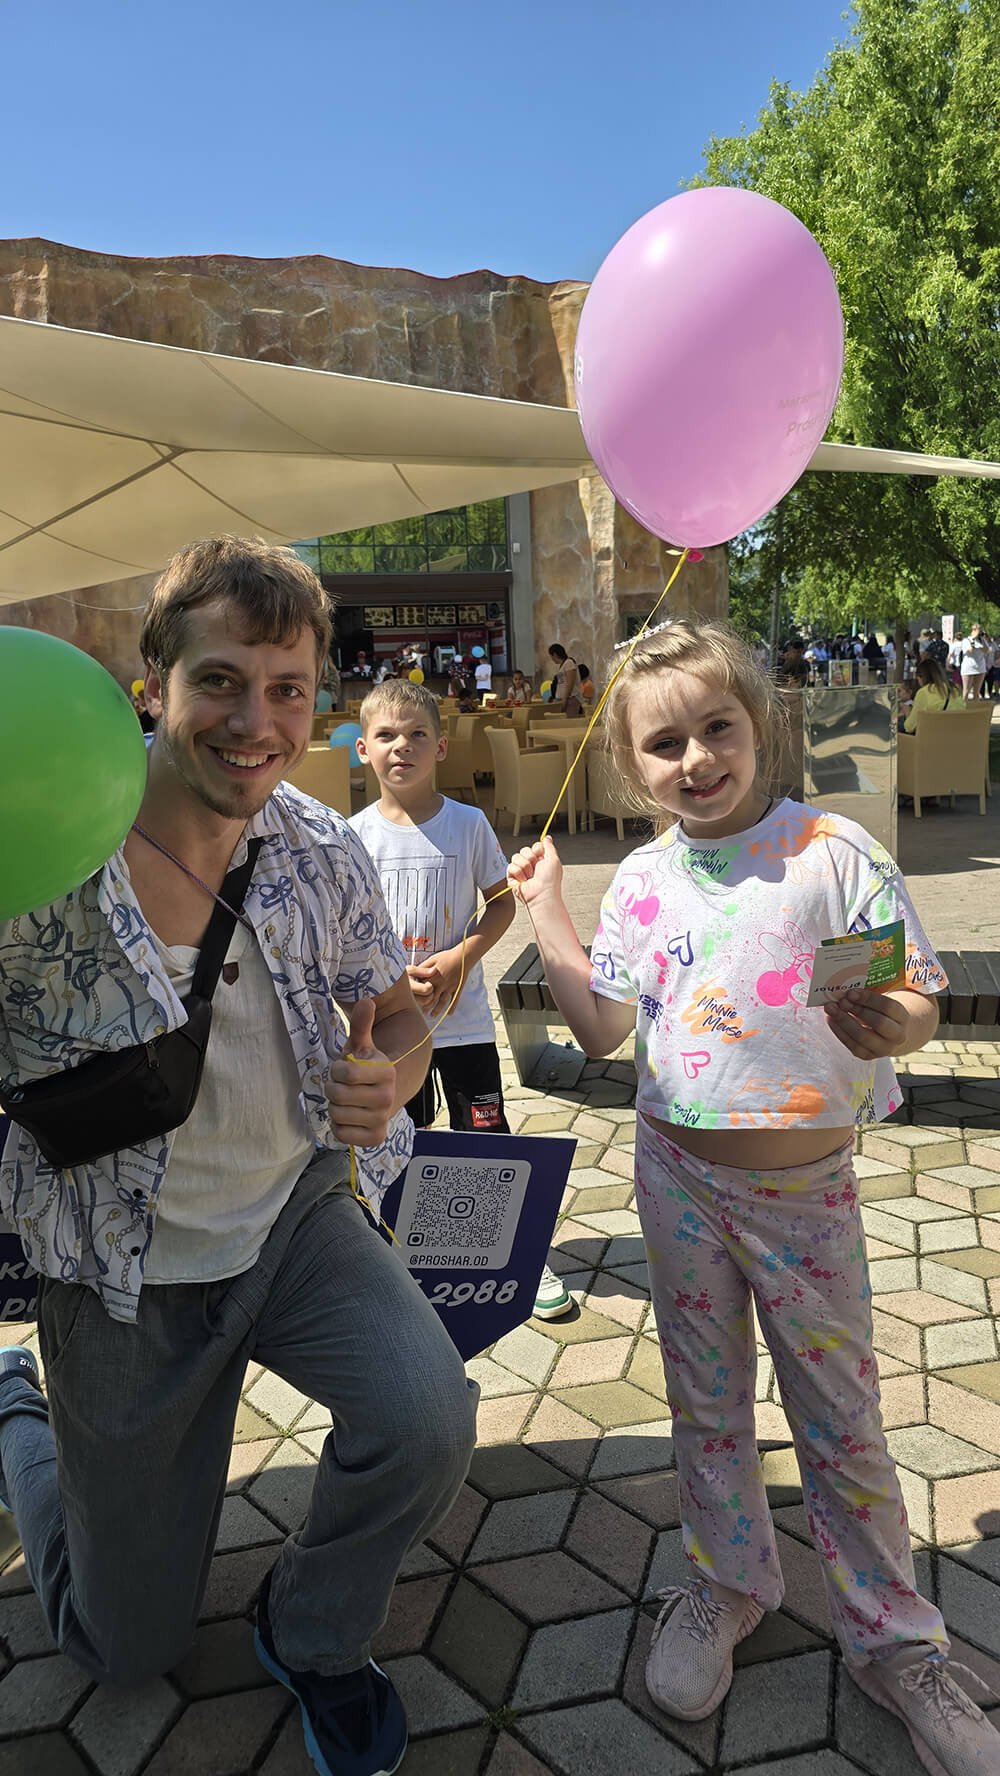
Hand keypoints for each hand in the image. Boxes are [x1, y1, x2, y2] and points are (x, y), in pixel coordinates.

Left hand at [327, 999, 396, 1146]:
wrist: (379, 1096)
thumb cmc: (364, 1069)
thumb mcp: (360, 1046)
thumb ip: (361, 1025)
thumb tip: (365, 1000)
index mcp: (387, 1072)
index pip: (346, 1073)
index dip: (337, 1070)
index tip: (343, 1069)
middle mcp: (388, 1097)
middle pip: (338, 1095)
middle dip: (333, 1089)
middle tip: (341, 1086)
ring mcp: (382, 1119)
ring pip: (337, 1115)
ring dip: (334, 1107)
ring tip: (345, 1101)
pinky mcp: (375, 1138)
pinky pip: (342, 1134)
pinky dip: (339, 1126)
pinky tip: (348, 1117)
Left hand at [409, 948, 465, 1017]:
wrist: (463, 956)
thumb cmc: (446, 956)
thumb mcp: (432, 959)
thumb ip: (423, 968)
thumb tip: (415, 973)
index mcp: (433, 977)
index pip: (423, 990)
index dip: (419, 996)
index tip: (414, 1002)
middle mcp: (441, 984)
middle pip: (432, 998)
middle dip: (426, 1007)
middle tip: (421, 1013)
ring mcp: (450, 987)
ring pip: (442, 1002)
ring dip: (437, 1010)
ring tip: (432, 1016)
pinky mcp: (457, 988)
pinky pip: (454, 1000)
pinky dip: (452, 1007)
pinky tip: (449, 1014)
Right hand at [507, 836, 563, 906]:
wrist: (542, 894)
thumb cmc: (550, 881)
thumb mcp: (554, 859)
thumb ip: (549, 846)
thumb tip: (547, 837)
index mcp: (541, 859)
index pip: (534, 846)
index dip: (537, 850)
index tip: (541, 856)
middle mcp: (531, 864)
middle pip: (524, 850)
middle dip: (530, 858)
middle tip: (536, 869)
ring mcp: (521, 870)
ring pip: (516, 857)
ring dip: (525, 867)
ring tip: (530, 876)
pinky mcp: (512, 877)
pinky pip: (511, 866)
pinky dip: (518, 873)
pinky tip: (524, 880)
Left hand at [824, 989, 910, 1059]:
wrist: (887, 1035)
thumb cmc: (879, 1012)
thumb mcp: (879, 1003)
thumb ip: (866, 997)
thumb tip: (844, 990)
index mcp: (902, 1017)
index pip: (888, 1007)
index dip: (869, 999)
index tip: (851, 992)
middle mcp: (897, 1035)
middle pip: (878, 1023)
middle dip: (857, 1010)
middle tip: (841, 1001)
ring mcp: (883, 1048)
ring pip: (863, 1037)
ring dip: (844, 1021)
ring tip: (831, 1009)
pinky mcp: (868, 1056)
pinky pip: (852, 1045)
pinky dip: (839, 1031)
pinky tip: (831, 1020)